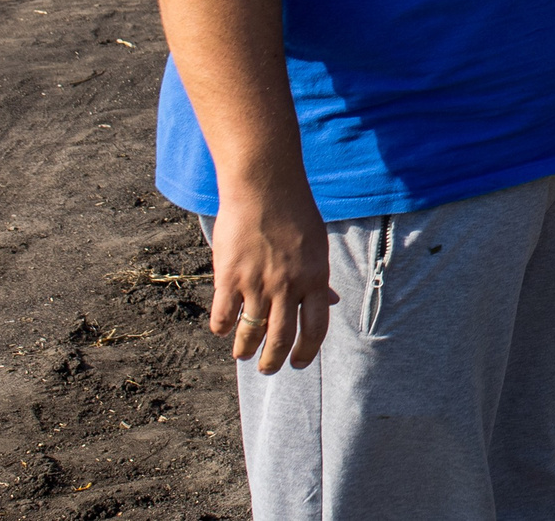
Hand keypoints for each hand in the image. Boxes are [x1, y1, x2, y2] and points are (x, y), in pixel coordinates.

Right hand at [208, 175, 336, 374]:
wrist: (264, 187)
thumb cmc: (295, 213)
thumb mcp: (317, 246)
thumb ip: (319, 278)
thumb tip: (331, 302)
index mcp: (315, 279)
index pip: (315, 329)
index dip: (307, 351)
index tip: (299, 363)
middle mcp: (288, 286)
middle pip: (282, 338)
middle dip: (274, 360)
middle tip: (268, 368)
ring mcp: (257, 283)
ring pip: (251, 333)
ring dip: (246, 350)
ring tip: (244, 355)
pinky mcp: (229, 277)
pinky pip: (224, 316)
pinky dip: (222, 328)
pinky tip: (224, 329)